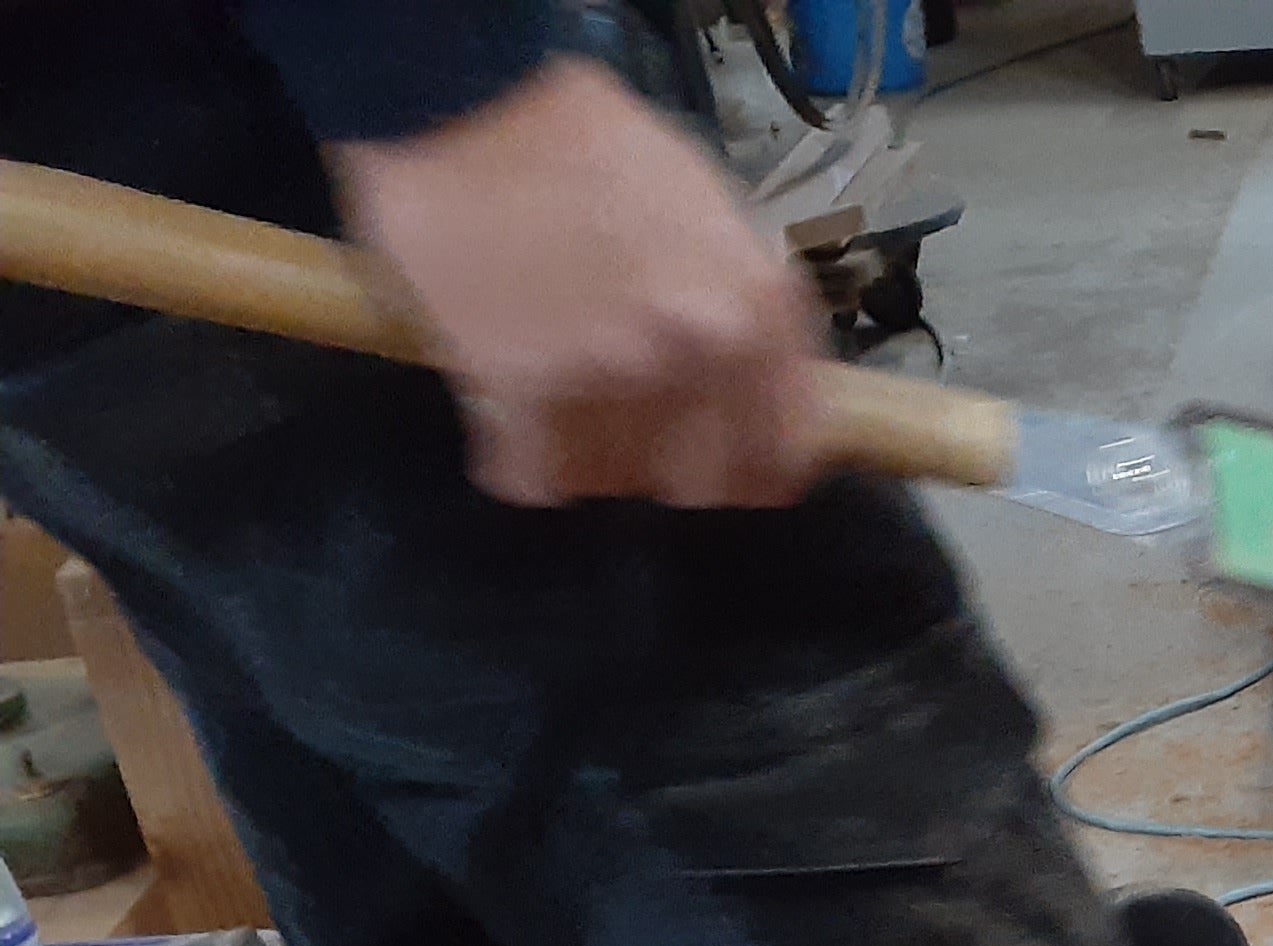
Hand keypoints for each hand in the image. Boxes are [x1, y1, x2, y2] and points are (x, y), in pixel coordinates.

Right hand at [331, 58, 823, 509]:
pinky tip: (512, 416)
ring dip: (590, 455)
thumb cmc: (579, 144)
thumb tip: (761, 373)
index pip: (785, 448)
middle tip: (632, 425)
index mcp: (759, 305)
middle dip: (667, 462)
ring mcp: (612, 374)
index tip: (741, 479)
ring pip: (616, 479)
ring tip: (564, 398)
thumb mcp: (700, 197)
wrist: (449, 100)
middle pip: (700, 479)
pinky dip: (520, 461)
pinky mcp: (521, 394)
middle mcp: (701, 347)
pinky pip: (533, 477)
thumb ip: (740, 290)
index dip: (759, 470)